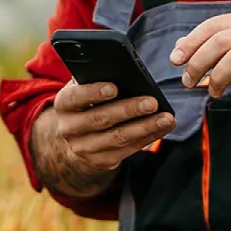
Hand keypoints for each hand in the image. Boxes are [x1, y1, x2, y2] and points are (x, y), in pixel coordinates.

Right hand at [38, 79, 175, 184]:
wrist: (78, 138)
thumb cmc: (89, 102)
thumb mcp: (84, 88)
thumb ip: (95, 78)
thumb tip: (124, 69)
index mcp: (64, 104)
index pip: (75, 97)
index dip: (93, 93)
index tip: (114, 88)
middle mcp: (70, 128)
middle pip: (101, 119)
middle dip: (129, 110)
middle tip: (152, 102)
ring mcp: (84, 148)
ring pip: (118, 138)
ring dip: (145, 127)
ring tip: (166, 118)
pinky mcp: (101, 161)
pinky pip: (128, 150)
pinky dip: (149, 137)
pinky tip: (163, 127)